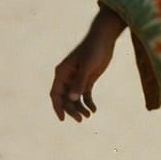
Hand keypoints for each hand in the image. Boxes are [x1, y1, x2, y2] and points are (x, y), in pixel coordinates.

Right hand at [50, 8, 124, 122]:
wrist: (104, 40)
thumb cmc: (93, 50)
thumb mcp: (87, 67)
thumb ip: (79, 82)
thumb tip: (72, 99)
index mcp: (62, 73)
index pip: (56, 94)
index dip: (58, 107)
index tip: (62, 119)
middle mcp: (67, 78)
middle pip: (66, 99)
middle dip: (72, 110)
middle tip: (81, 119)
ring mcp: (77, 79)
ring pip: (75, 98)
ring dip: (80, 108)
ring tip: (88, 115)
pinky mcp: (87, 80)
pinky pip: (85, 95)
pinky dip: (88, 102)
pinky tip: (94, 109)